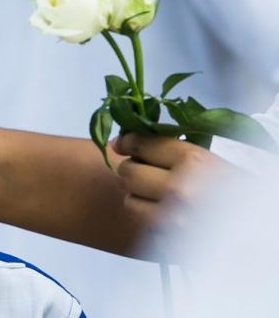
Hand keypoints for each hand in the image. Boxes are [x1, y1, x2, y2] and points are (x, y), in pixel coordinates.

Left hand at [113, 134, 232, 235]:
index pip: (141, 144)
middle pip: (127, 172)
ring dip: (137, 195)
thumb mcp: (206, 159)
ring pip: (129, 200)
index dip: (127, 142)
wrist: (258, 228)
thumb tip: (123, 141)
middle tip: (145, 170)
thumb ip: (167, 149)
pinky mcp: (171, 240)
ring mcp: (175, 219)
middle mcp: (181, 189)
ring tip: (157, 193)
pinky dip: (148, 216)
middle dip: (132, 169)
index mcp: (193, 162)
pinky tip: (165, 211)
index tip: (123, 143)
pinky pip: (143, 222)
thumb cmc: (232, 189)